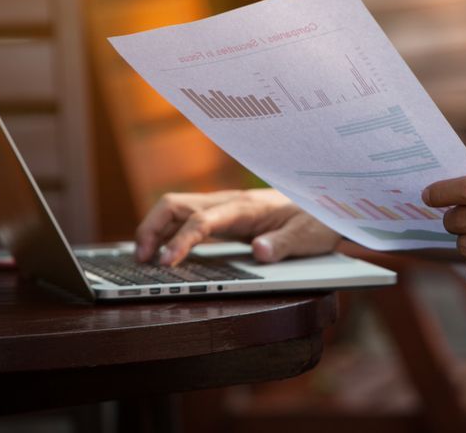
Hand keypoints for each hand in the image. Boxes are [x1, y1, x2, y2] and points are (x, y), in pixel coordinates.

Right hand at [135, 188, 340, 265]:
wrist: (324, 205)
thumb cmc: (316, 220)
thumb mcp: (308, 236)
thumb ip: (284, 244)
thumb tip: (260, 252)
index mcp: (246, 207)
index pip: (202, 220)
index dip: (181, 241)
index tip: (166, 263)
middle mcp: (228, 202)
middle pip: (175, 205)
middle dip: (151, 228)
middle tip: (141, 260)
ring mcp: (222, 207)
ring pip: (175, 209)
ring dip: (153, 229)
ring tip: (143, 258)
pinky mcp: (222, 216)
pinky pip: (185, 218)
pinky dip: (166, 232)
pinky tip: (161, 251)